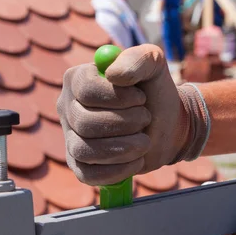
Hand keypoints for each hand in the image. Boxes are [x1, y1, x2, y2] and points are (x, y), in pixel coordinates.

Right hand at [57, 45, 187, 185]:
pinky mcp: (80, 165)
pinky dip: (118, 171)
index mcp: (78, 79)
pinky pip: (88, 175)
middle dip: (125, 124)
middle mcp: (68, 108)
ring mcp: (71, 138)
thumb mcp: (154, 65)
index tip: (141, 98)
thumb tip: (113, 74)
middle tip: (146, 119)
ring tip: (144, 141)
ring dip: (124, 148)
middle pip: (84, 122)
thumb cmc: (155, 93)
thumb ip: (138, 59)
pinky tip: (136, 160)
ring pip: (85, 150)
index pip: (85, 90)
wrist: (167, 126)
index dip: (117, 97)